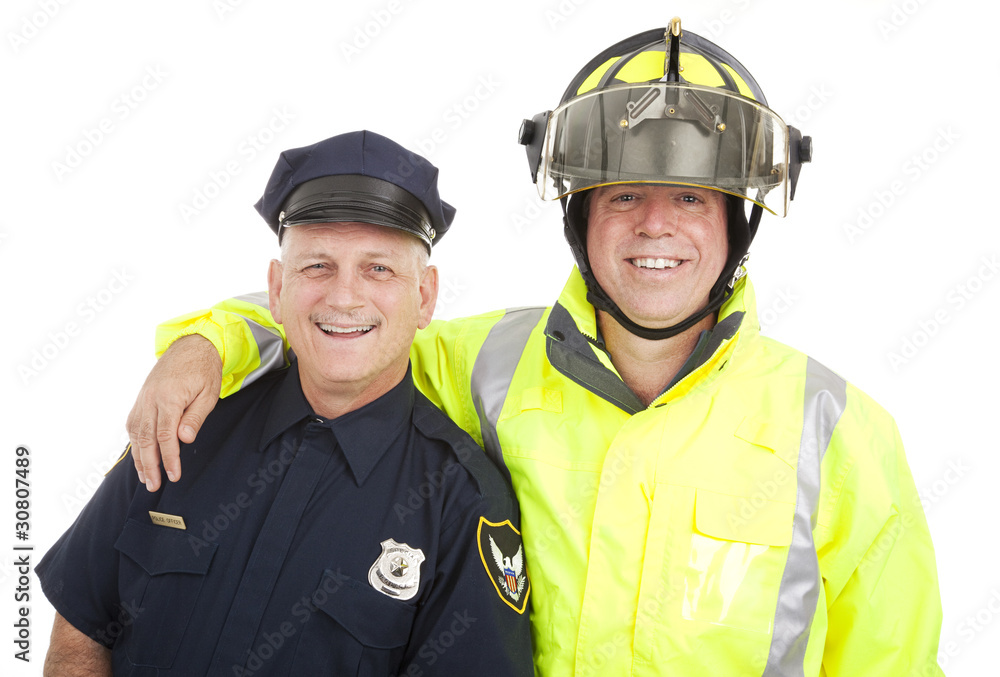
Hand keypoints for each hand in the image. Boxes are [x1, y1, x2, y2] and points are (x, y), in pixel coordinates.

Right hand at [126, 335, 221, 490]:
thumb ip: (195, 417)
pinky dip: (135, 442)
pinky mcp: (141, 399)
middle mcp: (151, 399)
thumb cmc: (203, 370)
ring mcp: (143, 399)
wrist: (191, 346)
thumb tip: (183, 440)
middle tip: (153, 486)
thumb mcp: (208, 393)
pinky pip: (133, 424)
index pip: (165, 436)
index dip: (169, 459)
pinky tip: (139, 456)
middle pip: (146, 438)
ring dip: (138, 457)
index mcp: (170, 398)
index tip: (174, 476)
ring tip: (144, 478)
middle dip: (149, 465)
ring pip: (136, 433)